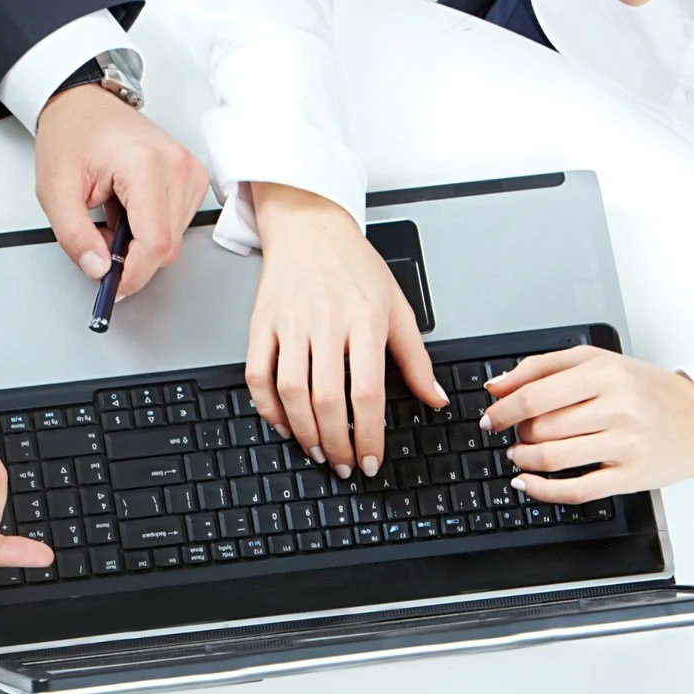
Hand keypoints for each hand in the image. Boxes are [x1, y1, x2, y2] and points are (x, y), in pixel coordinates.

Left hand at [33, 84, 207, 298]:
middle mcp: (177, 166)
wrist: (84, 104)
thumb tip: (99, 270)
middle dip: (131, 257)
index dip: (133, 274)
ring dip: (140, 242)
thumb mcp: (55, 191)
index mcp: (146, 165)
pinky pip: (177, 224)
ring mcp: (189, 170)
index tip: (112, 286)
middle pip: (166, 246)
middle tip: (98, 238)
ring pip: (173, 240)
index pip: (154, 243)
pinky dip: (151, 228)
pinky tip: (130, 209)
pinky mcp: (193, 177)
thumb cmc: (71, 134)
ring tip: (112, 215)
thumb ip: (75, 237)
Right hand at [244, 183, 446, 477]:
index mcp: (364, 320)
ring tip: (317, 452)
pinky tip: (284, 425)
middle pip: (328, 401)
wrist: (309, 226)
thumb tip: (435, 399)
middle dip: (337, 444)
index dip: (369, 435)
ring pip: (291, 393)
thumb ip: (416, 359)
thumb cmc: (355, 266)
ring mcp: (289, 325)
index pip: (367, 393)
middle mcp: (325, 323)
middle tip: (344, 466)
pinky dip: (268, 408)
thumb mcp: (397, 307)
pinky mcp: (262, 325)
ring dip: (304, 433)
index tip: (371, 461)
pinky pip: (258, 377)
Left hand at [481, 346, 693, 502]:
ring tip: (521, 455)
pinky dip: (541, 489)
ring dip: (523, 460)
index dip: (503, 410)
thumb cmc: (647, 391)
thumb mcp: (600, 363)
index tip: (491, 417)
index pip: (535, 395)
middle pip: (539, 428)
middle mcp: (617, 407)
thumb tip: (497, 385)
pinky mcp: (630, 476)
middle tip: (518, 433)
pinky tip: (527, 482)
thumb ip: (544, 367)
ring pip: (551, 458)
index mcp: (606, 373)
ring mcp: (624, 444)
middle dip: (517, 434)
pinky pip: (574, 490)